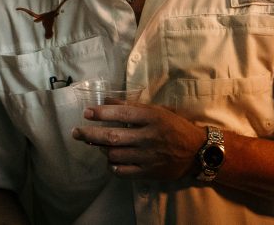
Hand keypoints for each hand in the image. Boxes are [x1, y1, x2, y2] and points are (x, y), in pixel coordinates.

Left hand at [71, 103, 204, 180]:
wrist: (197, 152)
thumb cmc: (175, 126)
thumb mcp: (157, 111)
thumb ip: (132, 106)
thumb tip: (106, 101)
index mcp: (151, 117)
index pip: (121, 114)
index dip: (101, 113)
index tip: (86, 113)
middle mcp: (148, 136)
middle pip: (112, 136)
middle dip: (90, 134)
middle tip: (76, 132)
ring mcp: (148, 156)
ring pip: (115, 154)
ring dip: (100, 150)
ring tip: (95, 145)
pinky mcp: (149, 172)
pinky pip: (123, 171)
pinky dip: (112, 166)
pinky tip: (109, 160)